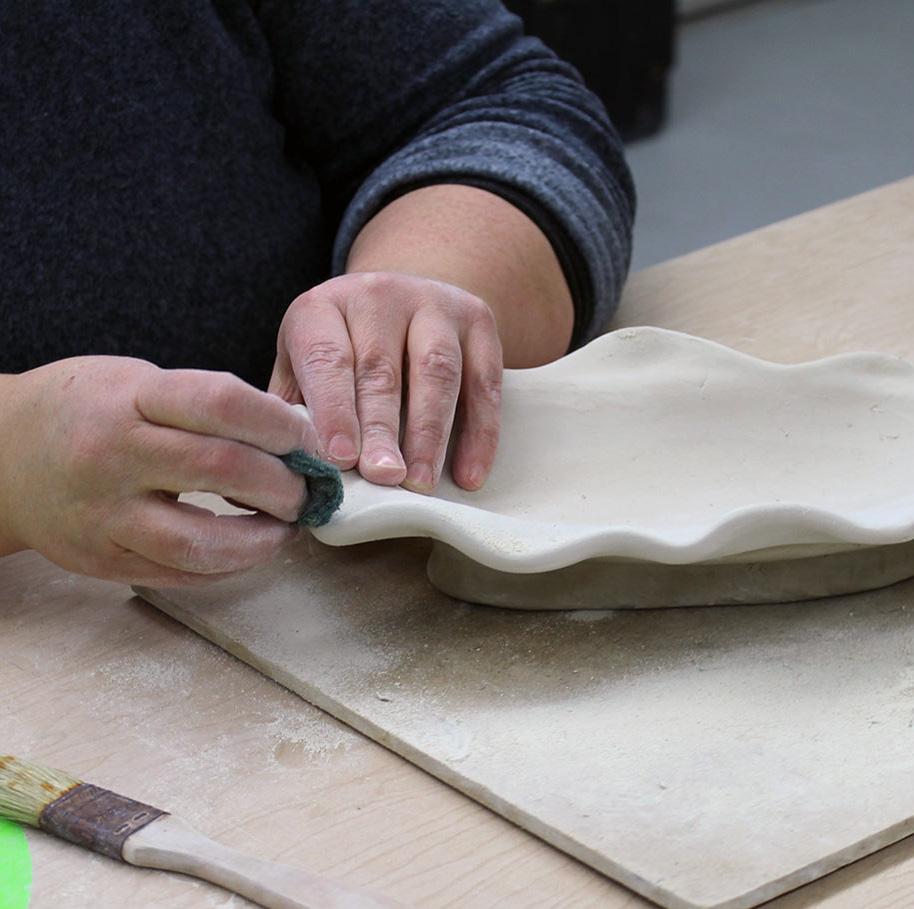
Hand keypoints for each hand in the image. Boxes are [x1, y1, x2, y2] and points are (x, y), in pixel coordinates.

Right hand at [0, 357, 314, 584]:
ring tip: (286, 527)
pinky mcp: (101, 559)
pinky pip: (179, 575)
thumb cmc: (88, 410)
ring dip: (263, 540)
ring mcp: (103, 514)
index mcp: (130, 398)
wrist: (6, 455)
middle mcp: (113, 454)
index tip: (309, 442)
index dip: (282, 425)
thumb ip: (208, 404)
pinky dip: (229, 567)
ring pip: (201, 542)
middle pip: (223, 470)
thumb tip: (293, 438)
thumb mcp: (139, 382)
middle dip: (284, 485)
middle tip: (307, 489)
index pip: (223, 403)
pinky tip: (249, 549)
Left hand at [269, 272, 502, 491]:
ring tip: (421, 481)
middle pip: (381, 369)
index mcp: (323, 308)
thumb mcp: (301, 368)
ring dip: (430, 432)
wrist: (398, 301)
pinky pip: (484, 381)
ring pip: (436, 370)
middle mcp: (378, 295)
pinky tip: (468, 474)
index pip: (327, 359)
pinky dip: (479, 433)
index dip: (334, 410)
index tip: (340, 459)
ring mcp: (433, 303)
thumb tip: (279, 473)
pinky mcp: (477, 319)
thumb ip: (294, 413)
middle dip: (382, 430)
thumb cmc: (342, 352)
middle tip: (383, 477)